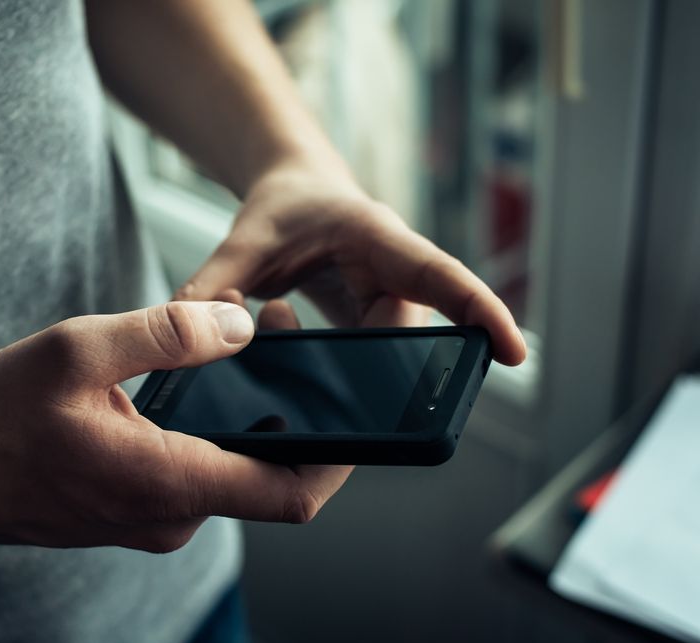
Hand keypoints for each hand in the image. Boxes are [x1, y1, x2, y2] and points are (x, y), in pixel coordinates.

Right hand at [0, 301, 350, 553]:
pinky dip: (212, 428)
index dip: (343, 455)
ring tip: (241, 337)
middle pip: (269, 474)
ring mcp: (152, 517)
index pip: (292, 492)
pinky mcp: (134, 508)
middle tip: (283, 330)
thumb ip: (166, 334)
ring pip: (231, 468)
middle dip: (294, 408)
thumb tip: (240, 325)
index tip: (368, 405)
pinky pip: (195, 472)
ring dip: (249, 413)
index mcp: (171, 481)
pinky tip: (191, 377)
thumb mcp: (77, 352)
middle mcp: (172, 513)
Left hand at [176, 160, 526, 365]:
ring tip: (302, 352)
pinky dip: (338, 369)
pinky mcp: (373, 320)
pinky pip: (368, 353)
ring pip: (386, 350)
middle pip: (412, 330)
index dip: (479, 312)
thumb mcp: (245, 241)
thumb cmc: (281, 209)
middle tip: (353, 385)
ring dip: (349, 367)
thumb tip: (191, 330)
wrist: (291, 195)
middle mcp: (394, 272)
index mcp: (378, 239)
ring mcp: (387, 298)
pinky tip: (304, 369)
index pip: (439, 275)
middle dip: (387, 365)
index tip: (514, 353)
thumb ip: (213, 283)